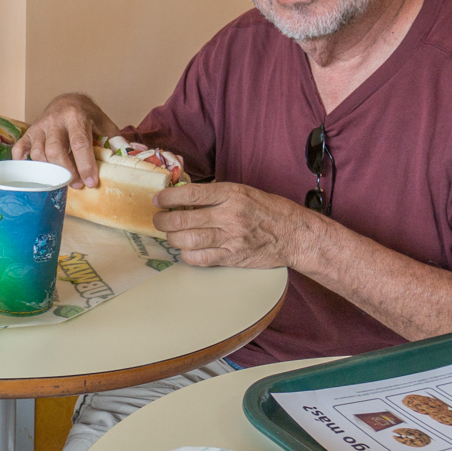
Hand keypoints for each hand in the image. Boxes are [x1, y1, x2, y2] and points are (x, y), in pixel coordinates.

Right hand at [12, 93, 117, 187]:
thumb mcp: (104, 123)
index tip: (91, 182)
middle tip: (77, 185)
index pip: (79, 143)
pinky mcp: (29, 132)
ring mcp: (40, 126)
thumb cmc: (87, 115)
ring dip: (49, 171)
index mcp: (76, 116)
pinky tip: (32, 172)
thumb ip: (114, 140)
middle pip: (55, 150)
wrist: (67, 100)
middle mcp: (55, 120)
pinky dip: (23, 162)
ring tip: (60, 181)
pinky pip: (20, 148)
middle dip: (66, 171)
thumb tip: (127, 159)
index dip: (85, 165)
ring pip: (38, 153)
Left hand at [152, 182, 309, 268]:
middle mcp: (229, 215)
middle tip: (158, 220)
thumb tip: (185, 195)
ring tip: (170, 234)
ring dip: (172, 238)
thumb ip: (217, 194)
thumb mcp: (244, 192)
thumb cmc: (269, 210)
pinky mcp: (231, 257)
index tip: (157, 199)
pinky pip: (199, 258)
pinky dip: (186, 255)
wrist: (294, 234)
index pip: (191, 194)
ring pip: (186, 240)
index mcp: (231, 194)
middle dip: (163, 221)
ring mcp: (230, 238)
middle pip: (182, 219)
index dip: (168, 197)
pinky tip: (186, 249)